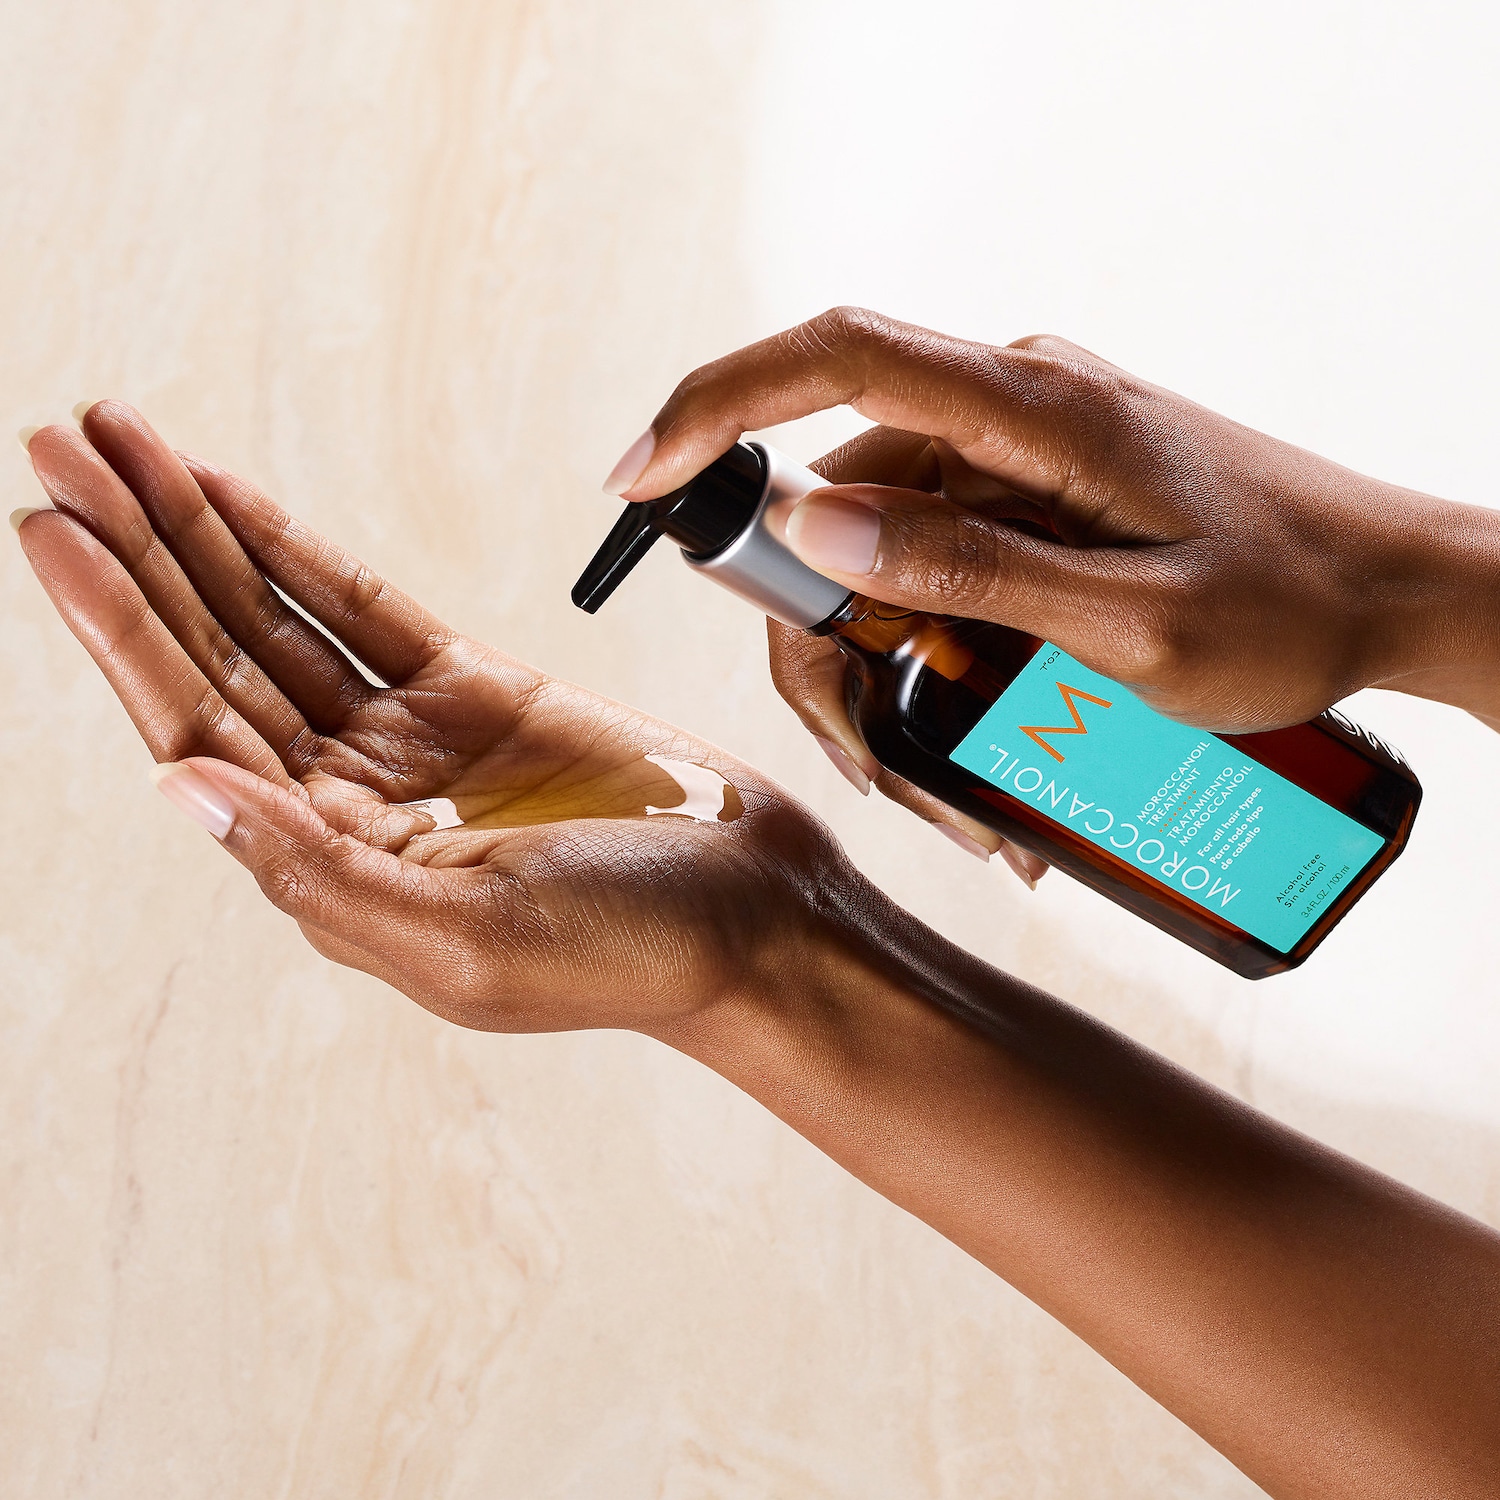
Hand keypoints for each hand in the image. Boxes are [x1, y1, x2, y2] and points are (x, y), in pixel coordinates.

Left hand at [14, 403, 853, 1035]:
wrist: (755, 913)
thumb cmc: (627, 952)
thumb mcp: (467, 939)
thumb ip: (318, 869)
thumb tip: (179, 787)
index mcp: (329, 863)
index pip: (194, 729)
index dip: (118, 629)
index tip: (52, 530)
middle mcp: (351, 795)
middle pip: (215, 656)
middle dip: (135, 552)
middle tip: (58, 448)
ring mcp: (410, 738)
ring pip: (276, 618)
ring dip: (197, 531)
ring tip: (118, 441)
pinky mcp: (475, 691)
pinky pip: (364, 605)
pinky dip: (298, 548)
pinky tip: (233, 494)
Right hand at [609, 307, 1499, 758]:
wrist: (1396, 591)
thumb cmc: (1294, 606)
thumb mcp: (1132, 625)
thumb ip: (971, 569)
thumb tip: (809, 526)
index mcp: (1033, 408)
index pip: (832, 362)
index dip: (714, 408)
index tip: (636, 479)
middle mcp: (1013, 408)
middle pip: (839, 492)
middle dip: (825, 633)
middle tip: (879, 765)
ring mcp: (1023, 451)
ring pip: (881, 544)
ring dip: (887, 665)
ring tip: (965, 794)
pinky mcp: (1036, 493)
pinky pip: (936, 557)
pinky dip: (929, 646)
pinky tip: (979, 734)